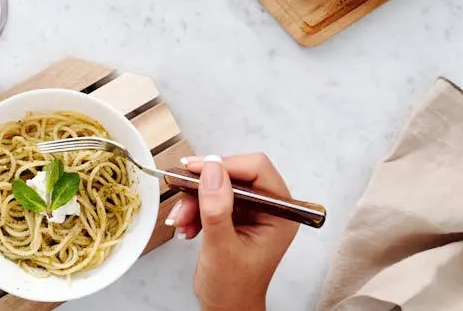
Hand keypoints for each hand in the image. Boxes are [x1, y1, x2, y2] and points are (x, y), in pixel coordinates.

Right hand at [167, 154, 298, 310]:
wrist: (225, 309)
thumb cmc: (232, 289)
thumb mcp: (221, 248)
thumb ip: (217, 208)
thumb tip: (212, 168)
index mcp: (280, 214)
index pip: (258, 170)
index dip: (226, 165)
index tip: (197, 169)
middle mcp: (269, 208)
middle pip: (235, 174)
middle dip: (205, 186)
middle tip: (182, 192)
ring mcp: (252, 211)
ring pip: (219, 184)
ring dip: (195, 199)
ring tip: (182, 220)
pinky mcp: (235, 214)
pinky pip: (211, 197)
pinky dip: (194, 207)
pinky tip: (186, 225)